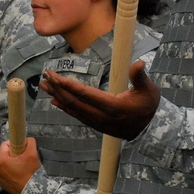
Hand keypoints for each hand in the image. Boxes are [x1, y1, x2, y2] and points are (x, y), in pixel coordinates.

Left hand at [0, 137, 40, 193]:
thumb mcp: (32, 154)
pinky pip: (6, 174)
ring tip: (23, 168)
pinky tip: (20, 176)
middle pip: (5, 155)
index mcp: (0, 160)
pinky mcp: (2, 185)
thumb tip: (28, 140)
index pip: (5, 145)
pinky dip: (12, 172)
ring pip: (5, 164)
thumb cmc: (31, 172)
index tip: (22, 149)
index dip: (15, 144)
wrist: (33, 192)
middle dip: (14, 155)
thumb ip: (30, 142)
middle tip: (24, 159)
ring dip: (13, 164)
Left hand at [42, 59, 158, 140]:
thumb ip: (140, 76)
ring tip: (44, 86)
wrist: (149, 130)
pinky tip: (54, 100)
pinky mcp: (95, 124)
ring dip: (57, 96)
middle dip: (58, 88)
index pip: (85, 94)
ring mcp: (97, 122)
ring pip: (73, 109)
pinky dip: (64, 107)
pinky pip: (77, 115)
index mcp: (113, 106)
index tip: (54, 75)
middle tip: (45, 77)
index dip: (67, 84)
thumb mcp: (149, 90)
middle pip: (74, 101)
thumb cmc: (148, 106)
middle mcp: (101, 116)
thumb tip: (139, 63)